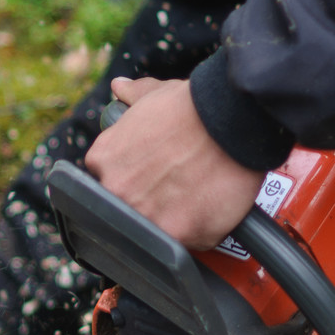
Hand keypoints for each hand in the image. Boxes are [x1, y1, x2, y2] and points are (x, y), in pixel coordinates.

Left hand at [84, 76, 263, 249]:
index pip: (106, 184)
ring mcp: (145, 217)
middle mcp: (116, 192)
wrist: (231, 118)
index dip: (131, 181)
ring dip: (173, 222)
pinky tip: (213, 210)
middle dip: (148, 204)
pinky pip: (189, 245)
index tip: (148, 178)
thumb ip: (133, 96)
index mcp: (103, 160)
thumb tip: (119, 88)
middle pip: (126, 213)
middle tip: (176, 189)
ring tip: (196, 200)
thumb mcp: (154, 94)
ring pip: (156, 233)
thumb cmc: (193, 105)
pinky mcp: (178, 236)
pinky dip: (202, 232)